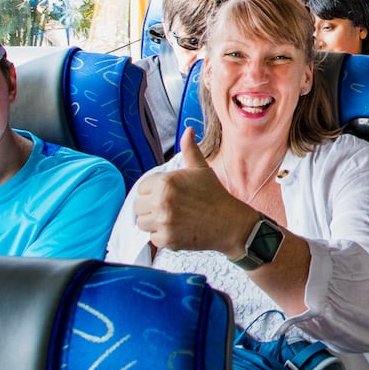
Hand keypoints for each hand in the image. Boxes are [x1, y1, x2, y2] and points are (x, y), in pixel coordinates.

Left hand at [134, 128, 254, 256]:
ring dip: (154, 222)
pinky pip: (153, 238)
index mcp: (166, 182)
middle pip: (138, 206)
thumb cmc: (214, 195)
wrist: (230, 223)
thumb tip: (188, 130)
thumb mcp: (201, 169)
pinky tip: (178, 229)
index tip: (168, 195)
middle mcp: (162, 201)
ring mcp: (164, 221)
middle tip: (171, 208)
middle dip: (151, 207)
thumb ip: (190, 149)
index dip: (154, 192)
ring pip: (142, 223)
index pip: (141, 188)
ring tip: (173, 218)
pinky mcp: (167, 239)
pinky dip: (164, 236)